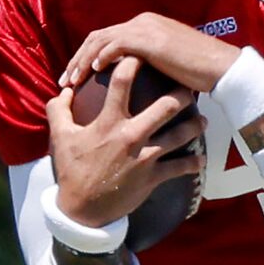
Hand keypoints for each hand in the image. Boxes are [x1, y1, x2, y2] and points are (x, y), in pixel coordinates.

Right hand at [46, 57, 203, 228]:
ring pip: (180, 136)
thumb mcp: (60, 137)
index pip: (122, 82)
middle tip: (190, 86)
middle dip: (180, 94)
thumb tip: (64, 91)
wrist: (83, 209)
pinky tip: (201, 160)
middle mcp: (131, 135)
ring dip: (194, 127)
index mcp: (108, 121)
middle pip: (164, 107)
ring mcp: (145, 157)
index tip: (143, 54)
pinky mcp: (154, 177)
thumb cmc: (72, 170)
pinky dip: (193, 164)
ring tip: (204, 120)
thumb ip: (59, 110)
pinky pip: (180, 168)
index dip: (133, 63)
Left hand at [59, 13, 236, 93]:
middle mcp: (142, 22)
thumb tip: (136, 85)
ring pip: (101, 40)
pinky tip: (94, 73)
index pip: (107, 38)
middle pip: (97, 37)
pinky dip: (102, 57)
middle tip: (66, 80)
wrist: (222, 68)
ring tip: (73, 80)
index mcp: (145, 26)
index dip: (88, 56)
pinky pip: (116, 45)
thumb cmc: (201, 73)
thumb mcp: (170, 65)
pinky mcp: (149, 39)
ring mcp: (144, 28)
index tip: (77, 77)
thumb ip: (150, 66)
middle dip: (78, 59)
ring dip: (83, 60)